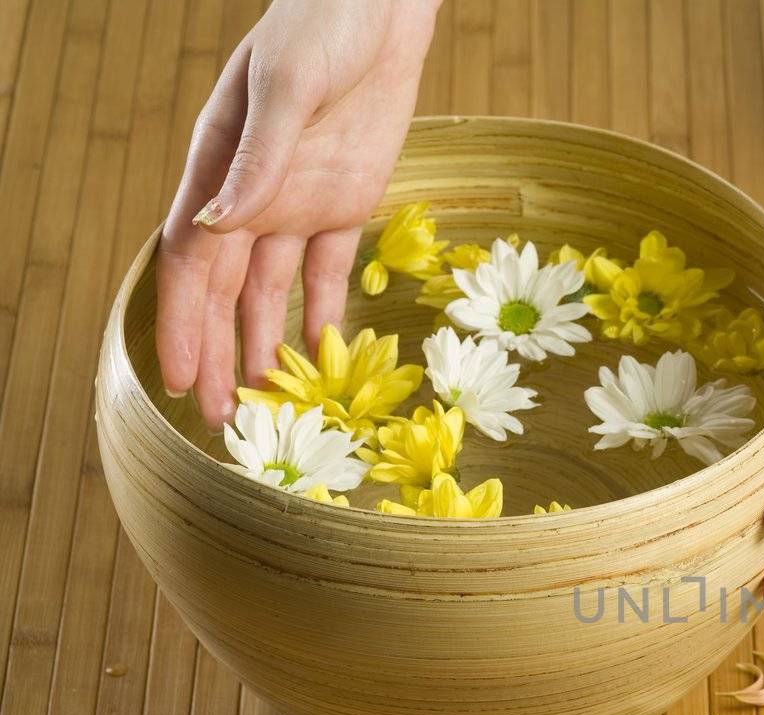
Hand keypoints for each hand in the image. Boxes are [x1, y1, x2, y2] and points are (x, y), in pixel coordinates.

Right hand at [156, 0, 438, 427]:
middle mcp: (249, 195)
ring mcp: (295, 202)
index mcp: (217, 167)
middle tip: (218, 420)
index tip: (180, 376)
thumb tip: (219, 226)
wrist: (379, 7)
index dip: (183, 322)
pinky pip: (326, 272)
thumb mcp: (289, 86)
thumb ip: (258, 159)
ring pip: (269, 292)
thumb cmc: (323, 26)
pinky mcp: (343, 203)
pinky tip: (318, 361)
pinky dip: (323, 316)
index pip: (189, 262)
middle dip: (217, 354)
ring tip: (262, 404)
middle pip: (223, 291)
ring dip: (262, 347)